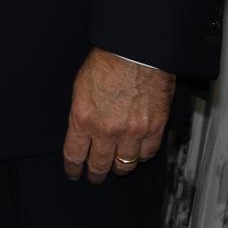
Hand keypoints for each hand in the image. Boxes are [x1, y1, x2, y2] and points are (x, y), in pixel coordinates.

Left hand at [62, 48, 174, 184]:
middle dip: (95, 174)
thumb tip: (81, 131)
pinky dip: (141, 156)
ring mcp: (132, 132)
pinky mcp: (154, 128)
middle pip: (100, 165)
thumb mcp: (80, 87)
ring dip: (119, 167)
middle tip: (95, 177)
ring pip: (124, 164)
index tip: (74, 173)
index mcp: (83, 119)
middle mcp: (107, 131)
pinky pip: (147, 154)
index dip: (73, 168)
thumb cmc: (107, 61)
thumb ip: (81, 113)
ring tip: (117, 167)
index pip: (75, 155)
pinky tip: (137, 153)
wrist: (137, 51)